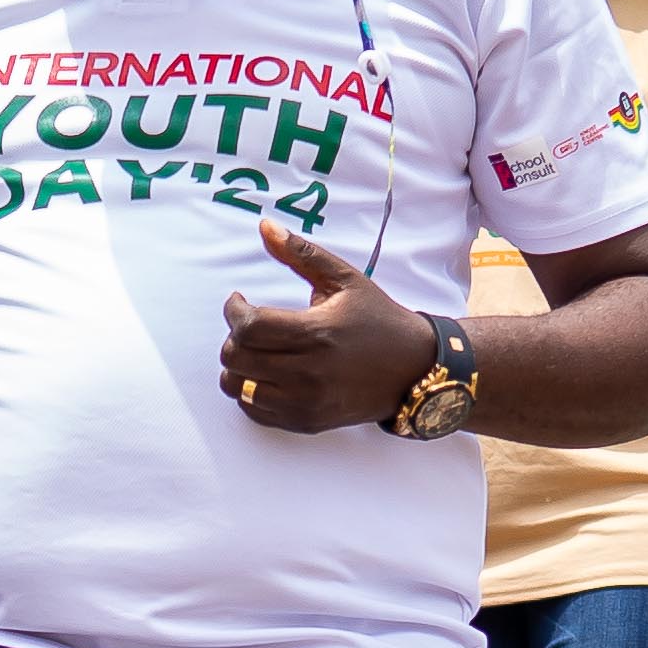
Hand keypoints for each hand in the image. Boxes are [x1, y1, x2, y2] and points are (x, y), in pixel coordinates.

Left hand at [217, 220, 442, 432]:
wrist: (414, 368)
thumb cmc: (377, 318)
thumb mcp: (345, 279)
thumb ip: (301, 253)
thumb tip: (263, 225)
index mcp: (317, 333)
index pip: (249, 327)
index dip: (233, 311)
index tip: (238, 301)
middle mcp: (310, 372)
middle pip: (237, 358)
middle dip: (233, 337)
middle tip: (248, 325)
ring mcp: (307, 402)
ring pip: (238, 388)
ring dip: (236, 367)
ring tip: (254, 350)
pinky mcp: (307, 421)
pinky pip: (254, 411)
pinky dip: (249, 392)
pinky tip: (265, 374)